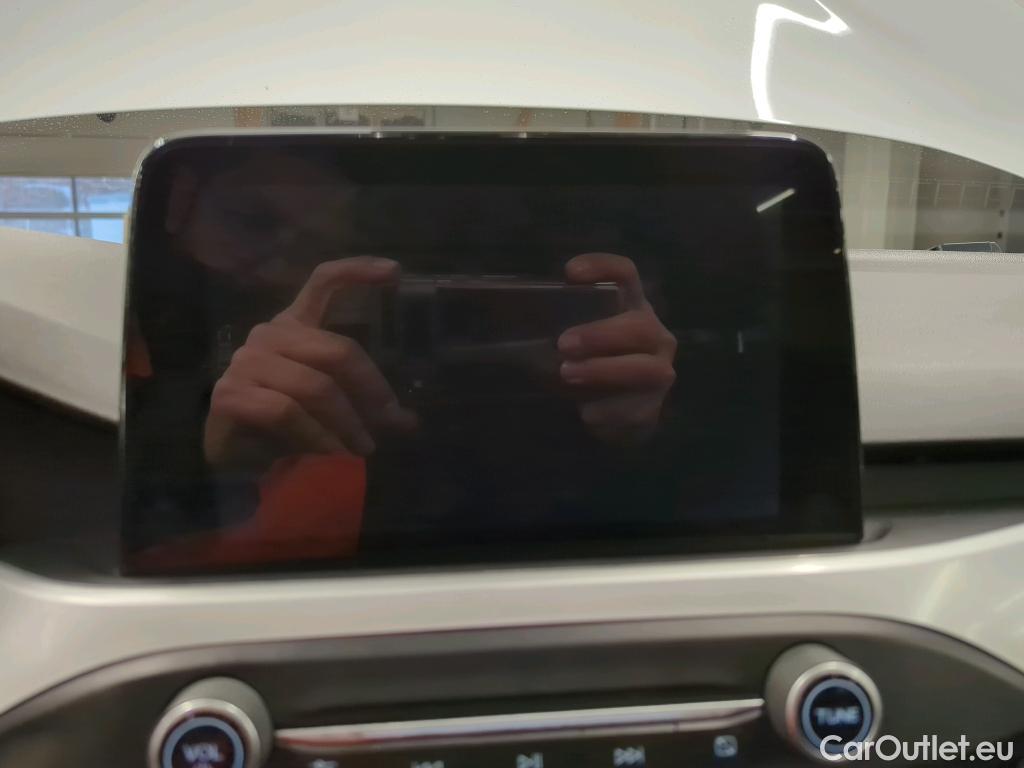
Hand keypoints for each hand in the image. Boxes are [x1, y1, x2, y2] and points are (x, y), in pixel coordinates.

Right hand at [204, 256, 416, 469]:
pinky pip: (287, 412)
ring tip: (363, 448)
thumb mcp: (334, 411)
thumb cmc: (285, 424)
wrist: (234, 457)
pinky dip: (317, 436)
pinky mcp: (231, 394)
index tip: (395, 271)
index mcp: (295, 326)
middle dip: (371, 388)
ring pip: (314, 386)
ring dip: (347, 422)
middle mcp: (269, 335)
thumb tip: (411, 421)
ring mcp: (247, 363)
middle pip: (336, 350)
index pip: (323, 283)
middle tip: (390, 419)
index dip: (356, 271)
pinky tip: (332, 453)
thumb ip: (368, 410)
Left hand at [558, 253, 676, 444]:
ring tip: (568, 375)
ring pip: (646, 369)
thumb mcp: (572, 338)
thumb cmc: (587, 362)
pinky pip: (636, 409)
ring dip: (604, 371)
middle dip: (602, 334)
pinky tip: (586, 412)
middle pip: (640, 325)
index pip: (626, 274)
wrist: (613, 413)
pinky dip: (608, 410)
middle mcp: (653, 334)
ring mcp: (659, 371)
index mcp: (630, 306)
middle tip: (564, 344)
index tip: (571, 273)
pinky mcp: (654, 407)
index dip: (603, 268)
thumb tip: (515, 317)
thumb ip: (557, 324)